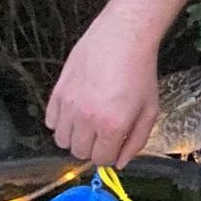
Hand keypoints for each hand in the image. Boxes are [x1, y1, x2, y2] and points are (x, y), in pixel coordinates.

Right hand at [46, 12, 161, 166]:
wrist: (123, 37)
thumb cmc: (140, 72)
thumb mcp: (149, 110)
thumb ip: (136, 141)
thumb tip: (120, 162)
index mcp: (112, 125)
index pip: (101, 160)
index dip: (109, 155)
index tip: (113, 144)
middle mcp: (87, 118)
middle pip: (79, 152)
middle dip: (92, 147)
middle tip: (102, 132)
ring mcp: (69, 104)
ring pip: (61, 140)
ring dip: (74, 137)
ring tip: (88, 122)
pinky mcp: (58, 91)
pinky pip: (50, 121)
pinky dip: (60, 122)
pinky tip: (75, 112)